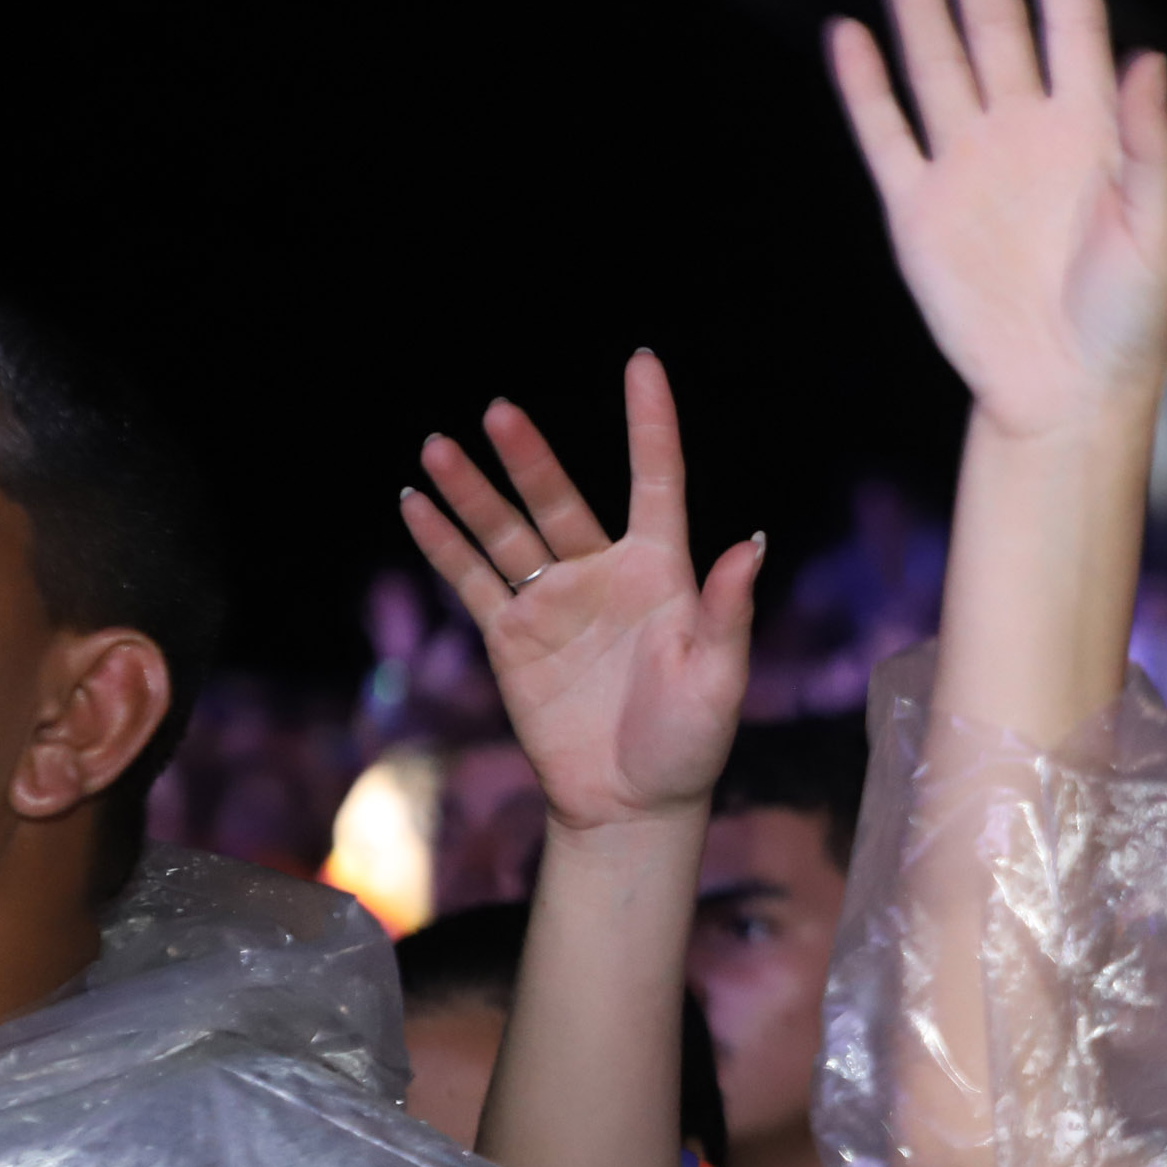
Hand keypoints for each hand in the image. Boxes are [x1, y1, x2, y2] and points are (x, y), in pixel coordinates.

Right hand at [399, 352, 760, 834]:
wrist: (632, 804)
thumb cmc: (689, 743)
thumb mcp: (719, 679)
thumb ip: (729, 611)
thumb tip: (752, 541)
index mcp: (664, 574)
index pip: (657, 481)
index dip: (650, 422)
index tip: (641, 362)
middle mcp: (605, 575)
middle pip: (560, 499)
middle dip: (528, 458)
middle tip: (498, 413)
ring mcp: (555, 603)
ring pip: (507, 531)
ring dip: (473, 491)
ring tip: (437, 448)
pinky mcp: (513, 638)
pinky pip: (473, 579)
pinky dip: (443, 543)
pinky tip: (414, 504)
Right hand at [830, 0, 1166, 437]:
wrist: (1066, 399)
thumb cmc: (1130, 323)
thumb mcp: (1159, 235)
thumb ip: (1149, 147)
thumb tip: (1146, 59)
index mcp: (1089, 130)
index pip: (1071, 19)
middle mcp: (1024, 132)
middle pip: (994, 20)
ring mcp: (967, 166)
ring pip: (935, 59)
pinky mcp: (919, 211)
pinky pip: (885, 134)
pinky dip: (865, 86)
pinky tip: (849, 32)